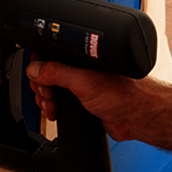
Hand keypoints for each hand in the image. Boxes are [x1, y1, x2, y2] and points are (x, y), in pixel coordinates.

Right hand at [27, 59, 152, 142]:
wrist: (137, 118)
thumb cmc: (124, 94)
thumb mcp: (83, 81)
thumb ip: (56, 73)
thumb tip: (34, 68)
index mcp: (82, 56)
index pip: (51, 54)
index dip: (39, 65)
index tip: (37, 75)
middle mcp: (80, 69)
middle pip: (47, 73)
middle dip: (41, 86)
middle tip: (48, 93)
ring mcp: (81, 85)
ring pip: (51, 89)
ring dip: (45, 99)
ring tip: (52, 105)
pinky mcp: (82, 101)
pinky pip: (59, 102)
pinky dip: (53, 107)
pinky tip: (55, 112)